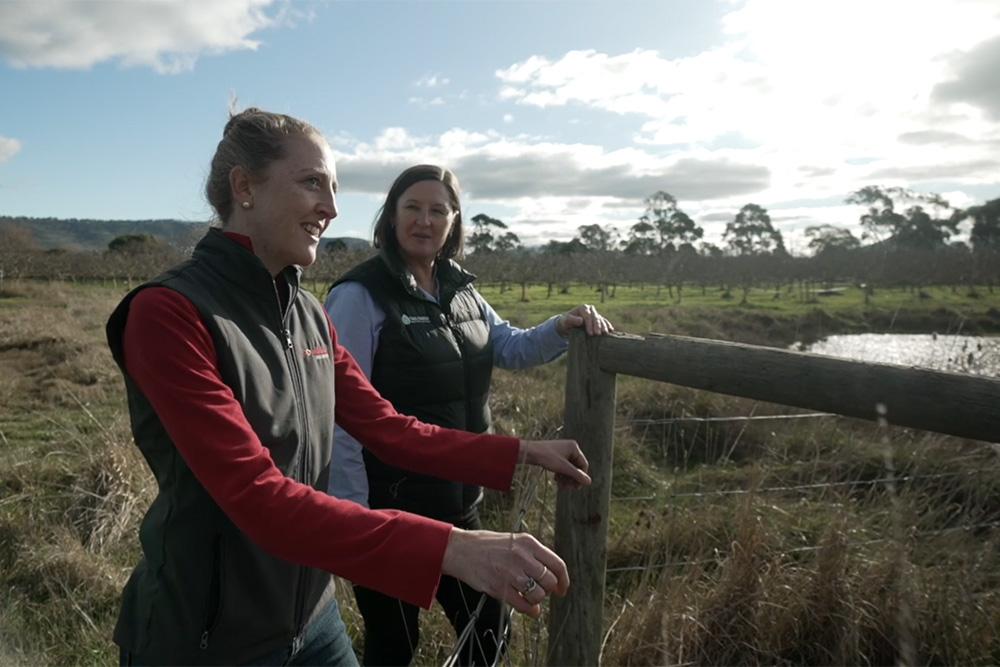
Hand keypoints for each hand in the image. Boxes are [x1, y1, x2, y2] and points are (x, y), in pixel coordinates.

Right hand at [440, 528, 568, 617]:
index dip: (563, 580)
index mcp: (528, 543)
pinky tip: (530, 609)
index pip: (557, 564)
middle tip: (542, 592)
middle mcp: (522, 557)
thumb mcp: (514, 540)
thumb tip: (551, 574)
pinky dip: (530, 610)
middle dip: (548, 590)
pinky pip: (523, 605)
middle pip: (549, 581)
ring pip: (538, 595)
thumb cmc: (487, 545)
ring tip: (531, 597)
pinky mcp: (500, 588)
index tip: (562, 588)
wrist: (461, 550)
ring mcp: (511, 573)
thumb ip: (533, 555)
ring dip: (537, 600)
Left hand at [519, 439, 590, 488]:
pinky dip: (561, 474)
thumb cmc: (546, 457)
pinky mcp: (555, 455)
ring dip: (566, 478)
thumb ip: (576, 475)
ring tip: (561, 486)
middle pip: (576, 467)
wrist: (529, 452)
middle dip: (572, 478)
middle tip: (567, 488)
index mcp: (574, 447)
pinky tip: (557, 480)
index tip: (576, 488)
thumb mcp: (563, 468)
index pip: (583, 465)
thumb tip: (589, 482)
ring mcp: (562, 451)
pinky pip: (562, 467)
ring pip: (569, 468)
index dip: (581, 477)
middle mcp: (569, 448)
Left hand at [556, 304, 613, 336]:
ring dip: (603, 326)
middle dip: (597, 326)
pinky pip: (604, 321)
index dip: (589, 324)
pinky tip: (611, 330)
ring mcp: (595, 314)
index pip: (588, 316)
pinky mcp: (598, 319)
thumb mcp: (566, 321)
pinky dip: (607, 325)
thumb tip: (581, 320)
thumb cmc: (566, 322)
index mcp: (583, 308)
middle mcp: (590, 310)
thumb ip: (572, 320)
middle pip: (595, 317)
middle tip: (598, 334)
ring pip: (601, 319)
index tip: (590, 333)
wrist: (568, 325)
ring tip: (605, 333)